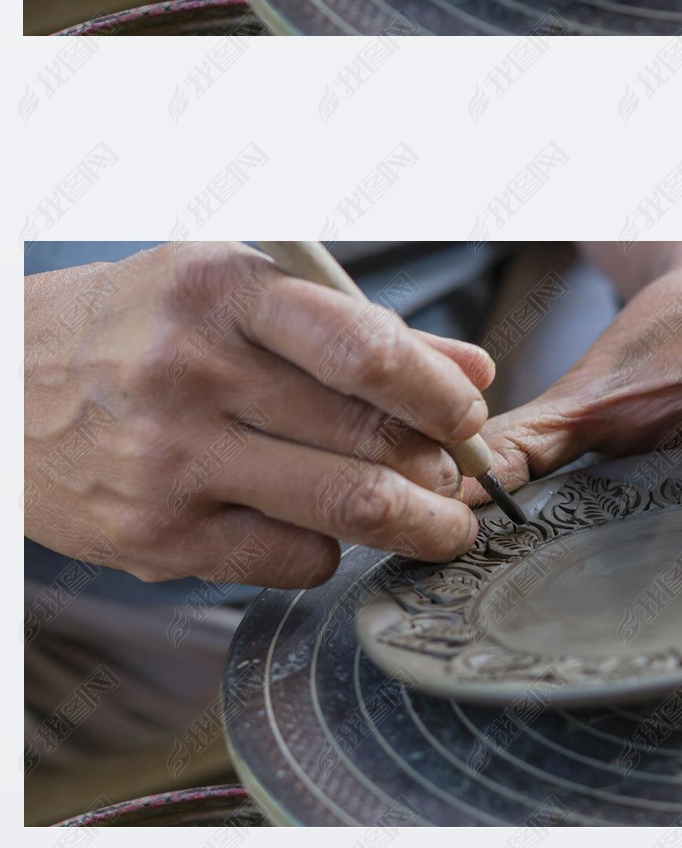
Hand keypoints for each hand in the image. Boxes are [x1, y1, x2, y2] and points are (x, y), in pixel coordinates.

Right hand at [24, 243, 493, 585]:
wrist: (0, 381)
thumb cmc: (137, 324)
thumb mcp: (233, 289)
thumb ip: (353, 326)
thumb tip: (467, 370)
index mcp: (222, 290)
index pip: (366, 350)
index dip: (439, 394)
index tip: (470, 414)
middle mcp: (193, 372)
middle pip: (364, 438)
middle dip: (442, 469)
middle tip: (466, 479)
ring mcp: (170, 460)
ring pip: (340, 508)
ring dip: (415, 524)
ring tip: (441, 524)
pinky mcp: (154, 536)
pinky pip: (289, 558)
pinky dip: (332, 550)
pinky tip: (333, 531)